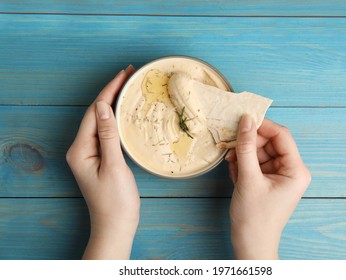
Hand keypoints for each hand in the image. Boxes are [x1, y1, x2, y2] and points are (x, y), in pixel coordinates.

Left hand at [66, 66, 139, 258]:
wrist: (116, 225)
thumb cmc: (116, 201)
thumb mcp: (113, 166)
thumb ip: (107, 135)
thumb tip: (102, 106)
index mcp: (80, 149)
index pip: (94, 111)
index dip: (109, 91)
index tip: (124, 74)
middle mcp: (81, 148)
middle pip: (95, 113)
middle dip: (111, 92)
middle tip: (128, 74)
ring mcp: (89, 153)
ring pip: (101, 121)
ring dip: (113, 102)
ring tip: (127, 87)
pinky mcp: (99, 158)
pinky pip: (106, 131)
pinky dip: (115, 118)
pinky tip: (124, 111)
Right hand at [225, 115, 310, 258]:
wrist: (250, 244)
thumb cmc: (254, 217)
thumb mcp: (248, 179)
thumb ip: (246, 147)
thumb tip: (246, 120)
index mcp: (296, 170)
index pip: (281, 136)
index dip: (262, 125)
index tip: (242, 119)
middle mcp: (291, 170)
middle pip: (269, 142)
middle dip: (249, 143)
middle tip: (231, 145)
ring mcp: (279, 175)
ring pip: (259, 152)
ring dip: (243, 154)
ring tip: (231, 163)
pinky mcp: (267, 180)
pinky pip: (255, 163)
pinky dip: (243, 164)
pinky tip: (235, 173)